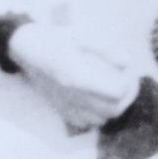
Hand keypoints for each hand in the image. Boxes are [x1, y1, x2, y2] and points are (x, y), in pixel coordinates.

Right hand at [7, 22, 138, 132]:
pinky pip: (86, 124)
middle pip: (112, 110)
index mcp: (78, 76)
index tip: (129, 70)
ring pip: (101, 120)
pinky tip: (98, 101)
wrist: (29, 49)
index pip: (116, 92)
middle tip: (128, 81)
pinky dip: (98, 116)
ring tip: (115, 91)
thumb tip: (128, 62)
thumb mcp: (83, 35)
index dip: (128, 82)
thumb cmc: (57, 39)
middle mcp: (72, 96)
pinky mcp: (61, 110)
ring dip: (113, 108)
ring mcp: (66, 106)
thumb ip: (106, 48)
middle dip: (126, 97)